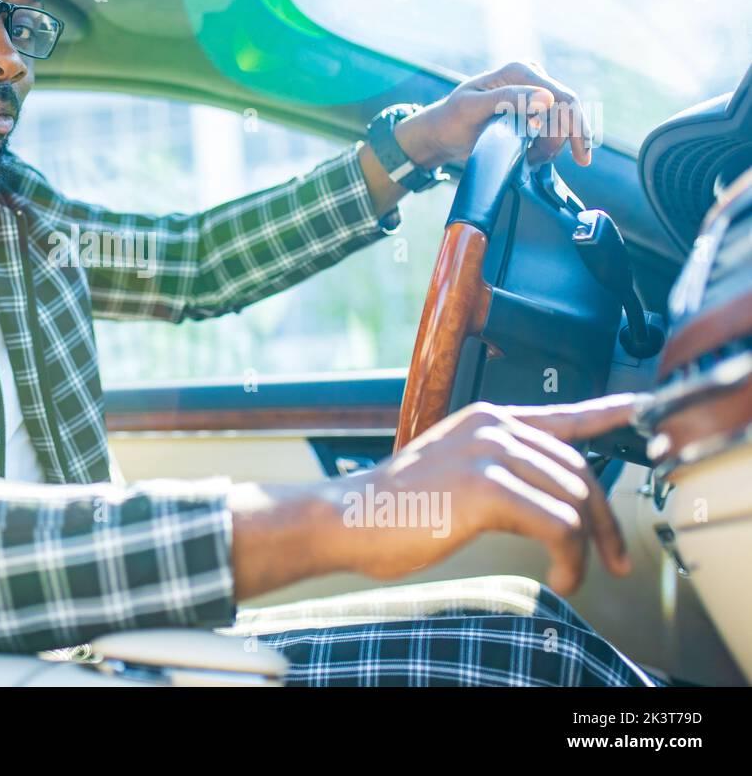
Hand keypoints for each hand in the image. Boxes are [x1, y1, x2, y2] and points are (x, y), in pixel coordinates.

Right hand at [337, 395, 634, 595]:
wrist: (349, 518)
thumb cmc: (394, 507)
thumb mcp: (452, 472)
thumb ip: (499, 468)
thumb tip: (547, 495)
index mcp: (486, 420)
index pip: (562, 415)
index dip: (607, 413)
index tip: (638, 408)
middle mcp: (494, 427)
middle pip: (579, 470)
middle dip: (604, 521)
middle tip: (612, 560)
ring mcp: (490, 454)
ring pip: (574, 499)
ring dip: (585, 548)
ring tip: (571, 575)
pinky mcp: (488, 488)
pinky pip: (559, 525)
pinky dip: (570, 559)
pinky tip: (560, 577)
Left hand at [393, 60, 594, 169]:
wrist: (441, 131)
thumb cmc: (451, 119)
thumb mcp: (472, 108)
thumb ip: (507, 99)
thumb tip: (547, 98)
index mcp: (519, 71)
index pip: (562, 97)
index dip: (577, 127)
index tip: (582, 157)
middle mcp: (531, 76)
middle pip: (567, 111)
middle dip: (559, 142)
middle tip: (537, 161)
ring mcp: (533, 92)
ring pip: (562, 123)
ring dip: (549, 147)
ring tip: (526, 158)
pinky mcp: (533, 108)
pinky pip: (553, 128)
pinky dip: (545, 146)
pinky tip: (530, 155)